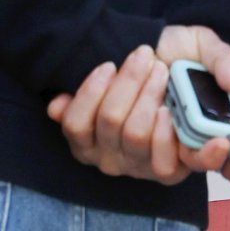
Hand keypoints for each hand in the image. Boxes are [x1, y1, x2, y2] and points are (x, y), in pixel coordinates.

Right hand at [47, 44, 189, 183]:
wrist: (174, 122)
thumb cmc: (129, 102)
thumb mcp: (99, 98)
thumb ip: (76, 101)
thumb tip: (55, 107)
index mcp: (83, 145)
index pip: (75, 124)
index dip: (90, 92)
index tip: (109, 65)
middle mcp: (106, 161)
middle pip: (110, 120)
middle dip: (128, 81)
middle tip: (143, 55)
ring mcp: (136, 169)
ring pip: (135, 133)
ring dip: (149, 95)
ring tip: (159, 70)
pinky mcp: (165, 174)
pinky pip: (161, 158)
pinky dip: (163, 131)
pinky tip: (168, 108)